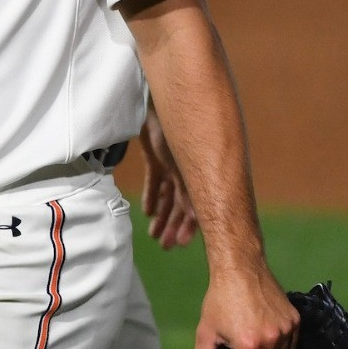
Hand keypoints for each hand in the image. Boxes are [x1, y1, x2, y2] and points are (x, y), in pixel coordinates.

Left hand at [139, 112, 198, 248]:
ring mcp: (171, 165)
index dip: (189, 226)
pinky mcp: (156, 157)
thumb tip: (199, 216)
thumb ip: (190, 188)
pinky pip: (154, 181)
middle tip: (164, 246)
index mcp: (197, 174)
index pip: (196, 206)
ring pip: (167, 196)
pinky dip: (152, 196)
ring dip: (162, 216)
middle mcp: (187, 172)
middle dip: (173, 226)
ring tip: (154, 235)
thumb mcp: (184, 162)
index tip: (181, 243)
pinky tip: (148, 212)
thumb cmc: (179, 128)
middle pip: (181, 205)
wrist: (158, 102)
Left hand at [194, 264, 298, 348]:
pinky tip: (269, 336)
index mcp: (250, 346)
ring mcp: (287, 329)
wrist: (240, 268)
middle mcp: (273, 341)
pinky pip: (292, 344)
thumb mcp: (205, 329)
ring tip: (257, 345)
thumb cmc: (221, 298)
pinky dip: (282, 346)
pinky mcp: (296, 319)